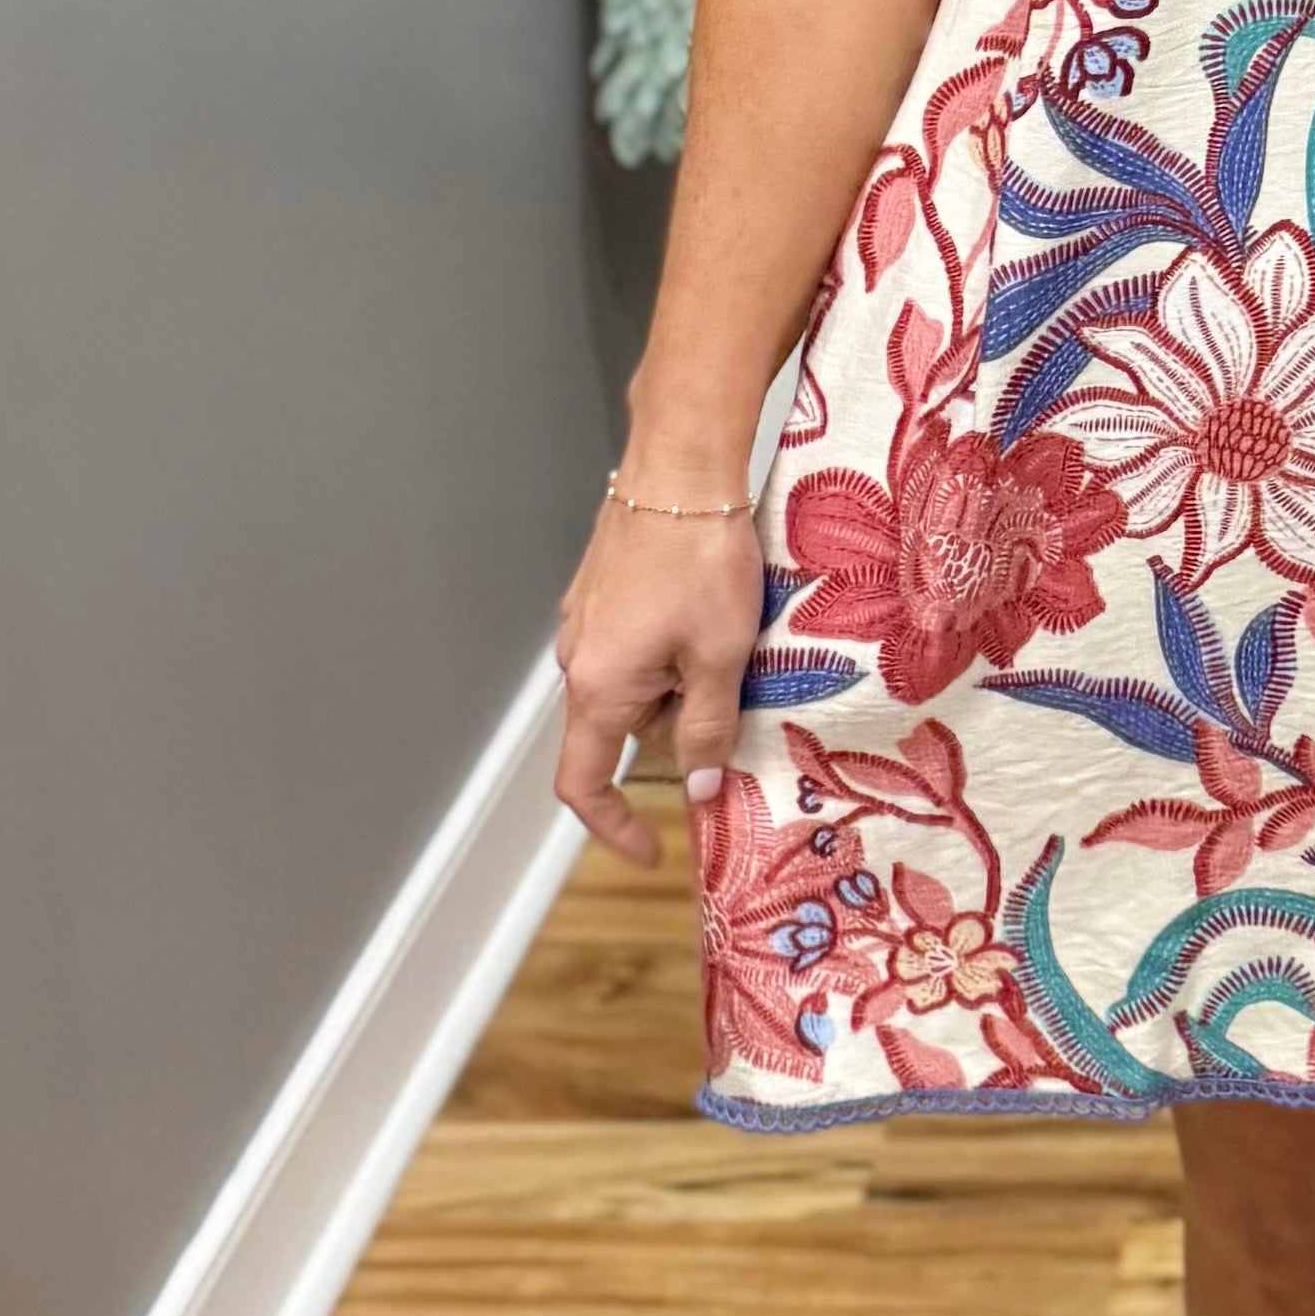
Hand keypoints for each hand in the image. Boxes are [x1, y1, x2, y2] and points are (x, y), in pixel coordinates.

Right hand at [552, 478, 761, 866]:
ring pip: (634, 685)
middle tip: (738, 695)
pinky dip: (671, 649)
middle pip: (623, 729)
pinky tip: (712, 613)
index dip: (613, 826)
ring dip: (680, 683)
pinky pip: (634, 645)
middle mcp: (577, 659)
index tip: (652, 850)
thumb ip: (707, 731)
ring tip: (732, 641)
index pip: (583, 784)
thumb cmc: (701, 561)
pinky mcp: (601, 590)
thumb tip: (700, 792)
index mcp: (598, 688)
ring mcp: (584, 621)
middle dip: (678, 728)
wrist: (680, 465)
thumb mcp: (720, 657)